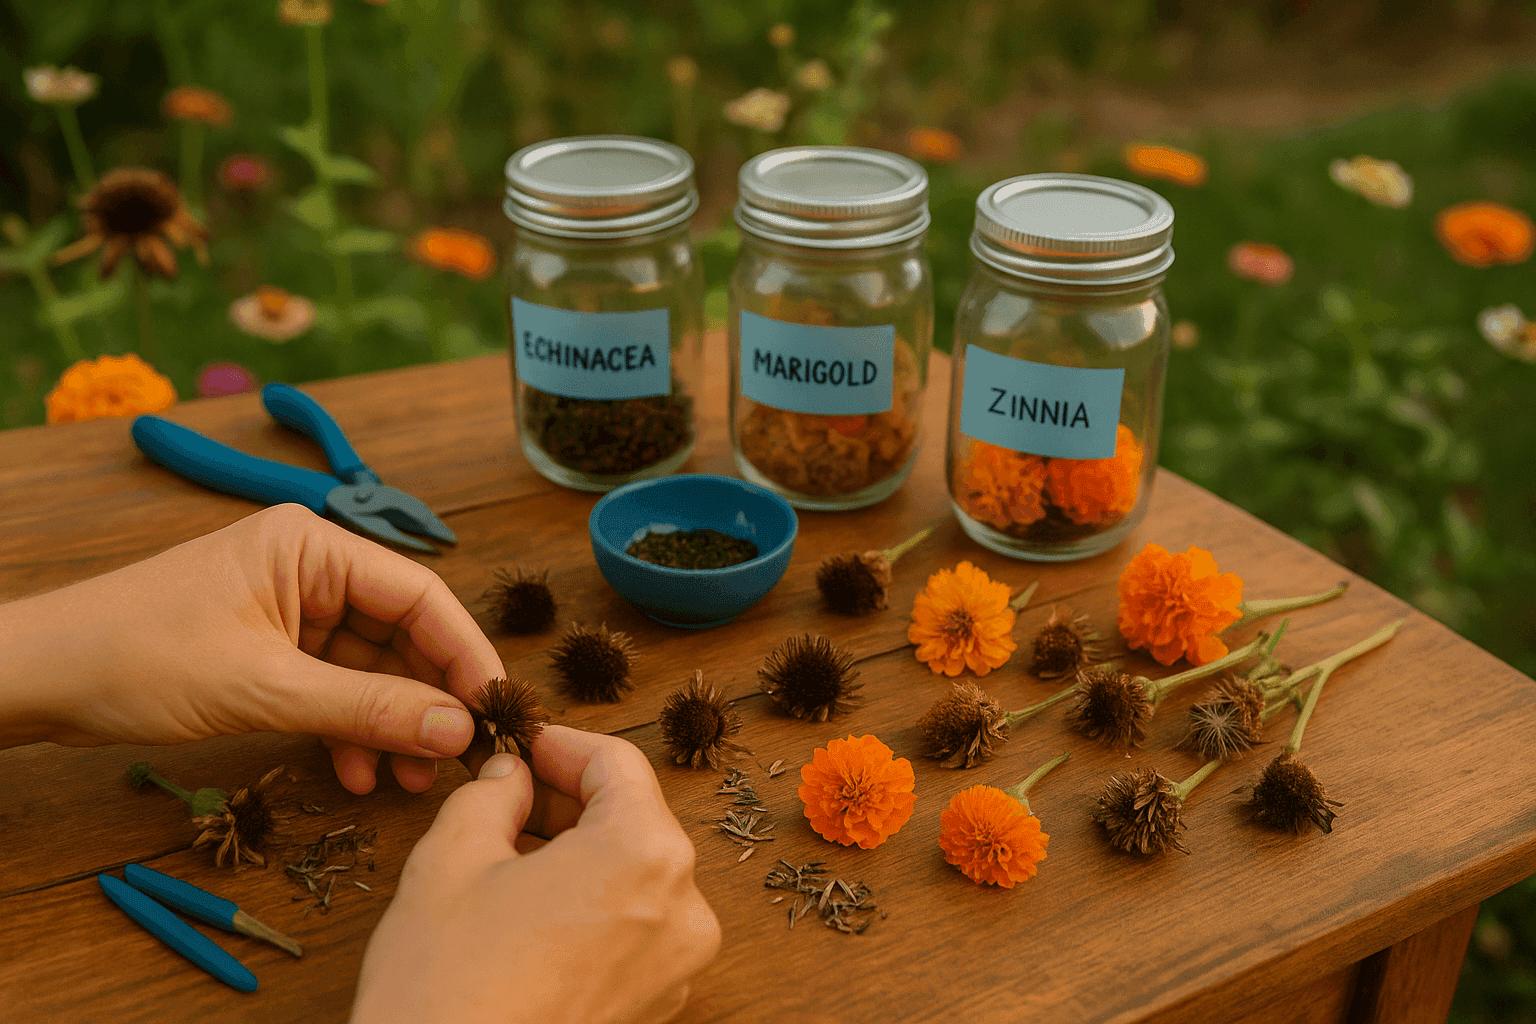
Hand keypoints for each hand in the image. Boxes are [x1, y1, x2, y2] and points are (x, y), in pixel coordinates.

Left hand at [0, 503, 500, 794]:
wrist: (38, 677)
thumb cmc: (137, 657)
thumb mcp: (265, 689)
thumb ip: (368, 707)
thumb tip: (457, 730)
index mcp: (314, 546)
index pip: (422, 595)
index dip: (465, 654)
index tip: (495, 711)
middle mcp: (311, 567)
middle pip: (402, 633)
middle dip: (428, 699)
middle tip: (455, 760)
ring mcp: (290, 606)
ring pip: (371, 666)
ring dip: (391, 722)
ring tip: (407, 782)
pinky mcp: (270, 645)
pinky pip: (333, 684)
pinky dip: (349, 727)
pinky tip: (355, 770)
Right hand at [351, 726, 721, 1023]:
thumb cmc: (447, 991)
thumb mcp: (451, 860)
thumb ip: (489, 795)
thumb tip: (510, 777)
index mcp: (645, 855)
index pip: (618, 764)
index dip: (562, 745)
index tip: (523, 744)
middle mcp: (682, 908)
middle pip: (633, 818)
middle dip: (568, 800)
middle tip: (506, 795)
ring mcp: (677, 964)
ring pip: (634, 872)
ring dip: (579, 851)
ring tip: (508, 854)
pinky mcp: (658, 1004)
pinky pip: (635, 925)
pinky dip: (592, 903)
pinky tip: (531, 908)